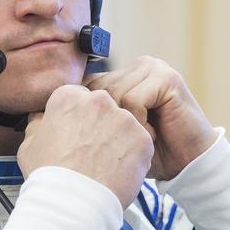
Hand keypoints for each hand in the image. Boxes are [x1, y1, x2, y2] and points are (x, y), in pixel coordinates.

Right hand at [17, 85, 152, 207]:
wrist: (72, 203)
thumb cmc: (49, 177)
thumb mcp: (30, 144)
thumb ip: (40, 123)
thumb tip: (43, 117)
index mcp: (69, 97)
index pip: (80, 98)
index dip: (79, 119)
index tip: (79, 134)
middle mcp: (98, 101)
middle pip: (104, 109)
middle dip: (100, 126)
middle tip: (92, 151)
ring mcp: (123, 119)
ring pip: (124, 125)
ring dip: (117, 140)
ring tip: (104, 164)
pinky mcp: (142, 139)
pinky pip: (140, 144)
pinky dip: (132, 156)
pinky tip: (117, 171)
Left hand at [83, 56, 215, 180]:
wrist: (189, 164)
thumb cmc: (149, 152)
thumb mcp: (112, 134)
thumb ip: (89, 119)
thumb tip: (41, 117)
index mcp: (123, 74)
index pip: (87, 85)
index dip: (88, 117)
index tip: (93, 141)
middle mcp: (138, 66)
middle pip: (98, 90)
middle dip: (107, 123)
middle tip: (124, 142)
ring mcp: (154, 68)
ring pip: (114, 96)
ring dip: (124, 126)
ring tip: (141, 139)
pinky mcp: (167, 79)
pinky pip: (134, 100)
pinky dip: (139, 124)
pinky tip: (152, 135)